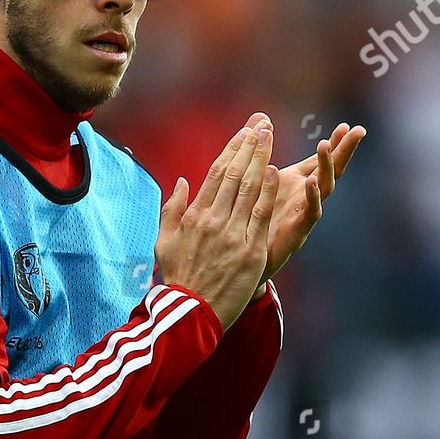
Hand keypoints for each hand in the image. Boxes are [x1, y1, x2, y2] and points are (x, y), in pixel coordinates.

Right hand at [156, 126, 279, 330]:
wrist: (191, 313)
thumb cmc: (178, 279)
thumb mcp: (165, 242)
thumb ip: (172, 210)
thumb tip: (181, 182)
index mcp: (194, 216)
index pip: (216, 174)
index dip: (232, 149)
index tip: (245, 131)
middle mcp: (213, 220)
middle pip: (234, 175)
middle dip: (250, 147)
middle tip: (262, 125)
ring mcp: (232, 235)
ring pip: (249, 189)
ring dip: (261, 160)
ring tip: (270, 137)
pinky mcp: (249, 251)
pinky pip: (260, 215)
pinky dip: (267, 192)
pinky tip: (275, 171)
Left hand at [241, 112, 365, 286]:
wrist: (238, 263)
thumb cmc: (248, 223)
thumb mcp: (255, 182)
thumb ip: (259, 154)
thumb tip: (262, 119)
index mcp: (294, 185)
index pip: (319, 161)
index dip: (334, 144)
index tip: (346, 126)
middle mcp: (302, 199)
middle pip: (330, 171)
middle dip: (343, 151)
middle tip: (358, 131)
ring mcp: (301, 216)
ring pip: (322, 189)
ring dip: (325, 168)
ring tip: (324, 146)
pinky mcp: (295, 234)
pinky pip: (309, 214)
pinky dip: (311, 198)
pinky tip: (311, 182)